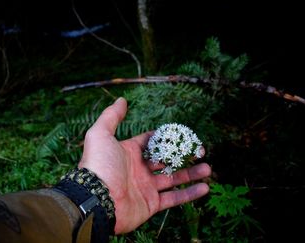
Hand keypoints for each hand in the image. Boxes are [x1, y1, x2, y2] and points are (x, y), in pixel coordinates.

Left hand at [78, 97, 211, 233]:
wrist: (96, 198)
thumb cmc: (99, 164)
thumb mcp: (101, 134)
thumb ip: (111, 116)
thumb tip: (122, 100)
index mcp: (128, 152)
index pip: (150, 142)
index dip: (165, 137)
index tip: (182, 133)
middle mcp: (138, 169)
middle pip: (165, 160)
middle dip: (182, 155)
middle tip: (200, 151)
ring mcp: (145, 187)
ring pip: (173, 179)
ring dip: (191, 174)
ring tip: (208, 168)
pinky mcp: (150, 205)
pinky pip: (174, 199)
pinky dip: (189, 194)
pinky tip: (205, 188)